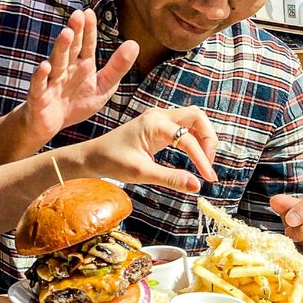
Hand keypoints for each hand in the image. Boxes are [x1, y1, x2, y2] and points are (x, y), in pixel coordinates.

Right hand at [19, 9, 138, 146]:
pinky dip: (41, 76)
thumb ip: (117, 67)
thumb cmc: (76, 103)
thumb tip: (134, 43)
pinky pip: (39, 84)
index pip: (86, 45)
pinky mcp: (40, 96)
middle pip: (71, 48)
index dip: (88, 30)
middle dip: (75, 32)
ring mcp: (52, 81)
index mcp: (81, 65)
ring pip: (56, 62)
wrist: (50, 125)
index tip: (89, 12)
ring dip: (61, 48)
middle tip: (78, 15)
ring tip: (66, 33)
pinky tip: (45, 66)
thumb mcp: (102, 87)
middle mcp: (66, 69)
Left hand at [70, 104, 218, 193]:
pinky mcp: (159, 126)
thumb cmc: (112, 161)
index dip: (202, 160)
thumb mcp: (140, 173)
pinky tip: (194, 157)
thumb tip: (197, 186)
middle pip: (198, 116)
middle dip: (209, 138)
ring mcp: (159, 118)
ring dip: (203, 138)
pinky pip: (184, 127)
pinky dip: (194, 139)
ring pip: (193, 120)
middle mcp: (159, 116)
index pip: (189, 139)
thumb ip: (169, 178)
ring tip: (204, 162)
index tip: (208, 179)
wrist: (93, 156)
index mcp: (154, 124)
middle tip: (209, 164)